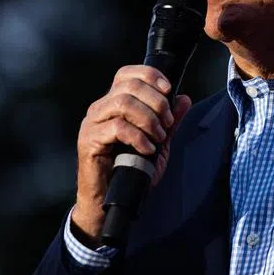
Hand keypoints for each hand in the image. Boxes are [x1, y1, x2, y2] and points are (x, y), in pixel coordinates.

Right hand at [72, 65, 192, 243]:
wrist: (110, 201)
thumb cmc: (131, 171)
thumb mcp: (157, 143)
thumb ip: (169, 122)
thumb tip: (184, 98)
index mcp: (113, 103)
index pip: (127, 73)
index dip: (151, 76)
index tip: (169, 91)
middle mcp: (100, 108)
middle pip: (129, 85)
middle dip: (156, 102)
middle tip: (167, 123)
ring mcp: (92, 123)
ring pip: (123, 103)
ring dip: (148, 118)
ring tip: (158, 137)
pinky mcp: (89, 141)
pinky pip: (117, 127)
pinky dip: (138, 137)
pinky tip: (147, 149)